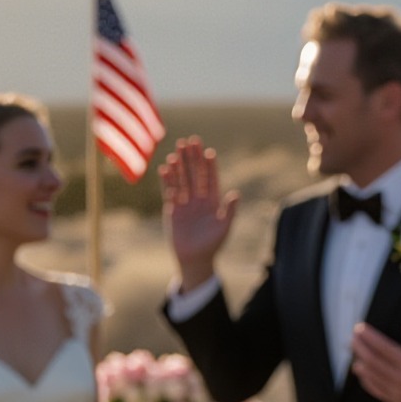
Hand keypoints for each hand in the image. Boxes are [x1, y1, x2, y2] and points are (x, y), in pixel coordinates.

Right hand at [158, 136, 236, 290]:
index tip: (208, 151)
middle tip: (190, 142)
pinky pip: (169, 192)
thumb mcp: (224, 228)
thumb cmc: (212, 245)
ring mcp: (185, 203)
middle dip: (193, 158)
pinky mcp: (172, 209)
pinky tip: (165, 169)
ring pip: (182, 180)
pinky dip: (167, 181)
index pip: (211, 178)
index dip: (209, 165)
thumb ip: (230, 211)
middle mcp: (198, 199)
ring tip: (177, 151)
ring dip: (179, 166)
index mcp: (213, 201)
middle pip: (195, 174)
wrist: (195, 259)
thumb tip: (236, 194)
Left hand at [348, 317, 400, 401]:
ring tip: (354, 352)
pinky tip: (362, 373)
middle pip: (372, 361)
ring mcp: (398, 394)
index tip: (360, 328)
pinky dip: (367, 381)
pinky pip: (377, 391)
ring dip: (360, 363)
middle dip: (360, 347)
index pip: (382, 347)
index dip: (369, 336)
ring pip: (371, 377)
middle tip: (352, 337)